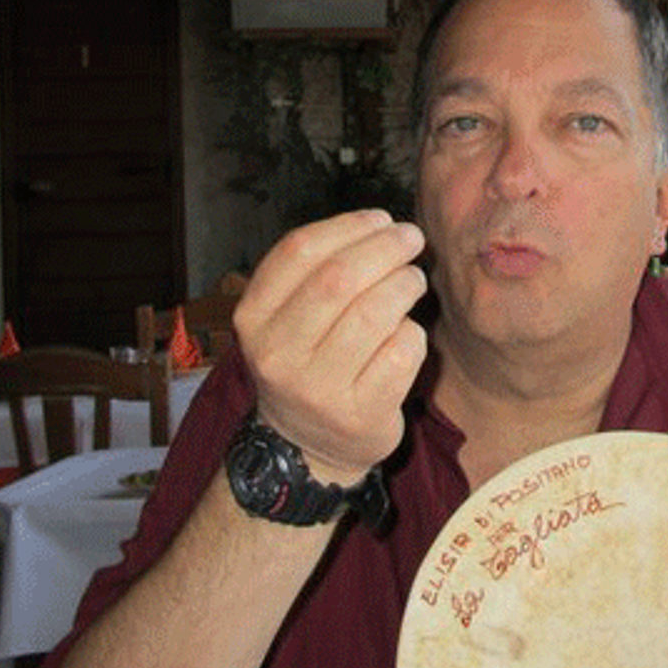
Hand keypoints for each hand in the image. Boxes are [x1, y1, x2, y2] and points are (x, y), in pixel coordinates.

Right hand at [232, 209, 427, 483]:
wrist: (307, 449)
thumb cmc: (308, 365)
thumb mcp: (286, 320)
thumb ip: (316, 274)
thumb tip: (379, 225)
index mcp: (253, 319)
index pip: (299, 251)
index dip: (348, 226)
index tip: (381, 218)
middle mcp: (277, 354)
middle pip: (340, 279)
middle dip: (385, 249)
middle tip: (411, 240)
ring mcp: (317, 389)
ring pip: (375, 313)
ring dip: (405, 285)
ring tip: (413, 280)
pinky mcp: (359, 414)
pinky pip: (401, 353)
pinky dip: (413, 333)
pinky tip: (407, 333)